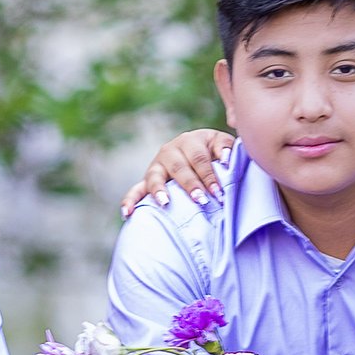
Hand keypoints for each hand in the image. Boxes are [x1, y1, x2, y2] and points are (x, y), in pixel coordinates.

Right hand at [119, 129, 234, 216]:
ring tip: (165, 204)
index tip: (218, 193)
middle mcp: (170, 150)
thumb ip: (226, 148)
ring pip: (155, 177)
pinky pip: (136, 189)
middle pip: (178, 167)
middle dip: (189, 185)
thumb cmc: (215, 151)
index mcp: (190, 140)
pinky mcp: (148, 179)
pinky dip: (130, 200)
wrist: (199, 149)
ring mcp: (157, 165)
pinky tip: (127, 213)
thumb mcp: (222, 144)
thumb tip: (226, 159)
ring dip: (160, 190)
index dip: (209, 176)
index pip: (199, 158)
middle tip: (200, 200)